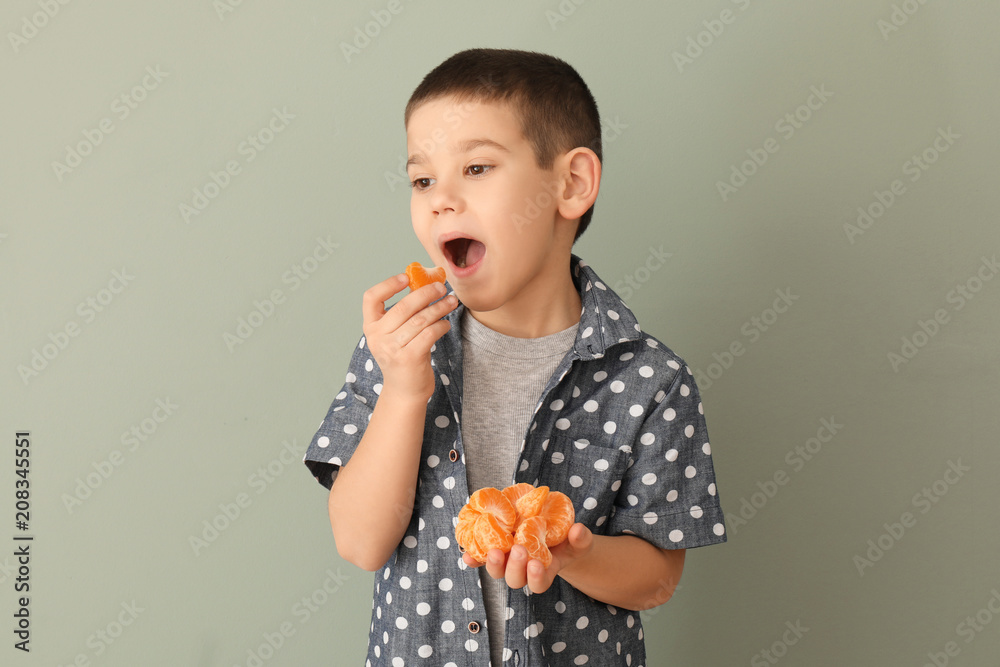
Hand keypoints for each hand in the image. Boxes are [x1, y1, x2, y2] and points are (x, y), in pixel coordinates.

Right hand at [362, 273, 457, 401]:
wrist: (404, 391)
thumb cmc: (403, 357)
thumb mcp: (395, 335)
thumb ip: (403, 315)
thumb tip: (426, 286)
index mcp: (371, 327)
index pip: (371, 298)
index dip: (388, 284)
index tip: (407, 277)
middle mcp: (377, 337)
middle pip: (403, 306)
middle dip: (426, 293)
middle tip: (441, 287)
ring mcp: (392, 349)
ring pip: (420, 319)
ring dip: (439, 308)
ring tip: (451, 302)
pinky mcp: (408, 358)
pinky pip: (429, 333)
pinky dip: (441, 325)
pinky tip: (446, 324)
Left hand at [463, 523, 593, 593]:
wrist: (551, 536)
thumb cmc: (567, 543)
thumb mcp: (578, 541)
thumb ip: (581, 539)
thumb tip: (578, 530)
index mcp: (545, 572)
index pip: (539, 583)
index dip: (536, 577)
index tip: (536, 564)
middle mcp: (523, 571)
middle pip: (515, 579)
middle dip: (515, 567)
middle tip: (519, 550)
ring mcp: (508, 562)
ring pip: (497, 571)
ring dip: (493, 564)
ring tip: (494, 550)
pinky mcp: (496, 552)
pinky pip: (481, 559)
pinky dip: (473, 559)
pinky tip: (467, 555)